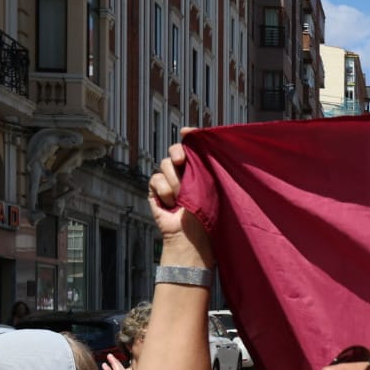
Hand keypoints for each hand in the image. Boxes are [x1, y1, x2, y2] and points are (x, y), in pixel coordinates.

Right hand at [147, 140, 214, 266]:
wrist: (193, 237)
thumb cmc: (210, 214)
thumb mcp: (214, 185)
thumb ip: (209, 163)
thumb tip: (203, 147)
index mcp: (202, 169)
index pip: (193, 146)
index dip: (190, 136)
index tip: (188, 132)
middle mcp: (185, 172)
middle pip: (175, 150)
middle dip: (178, 153)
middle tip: (183, 163)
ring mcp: (169, 181)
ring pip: (165, 164)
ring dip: (175, 181)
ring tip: (183, 199)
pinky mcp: (156, 191)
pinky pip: (155, 179)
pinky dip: (164, 191)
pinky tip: (171, 205)